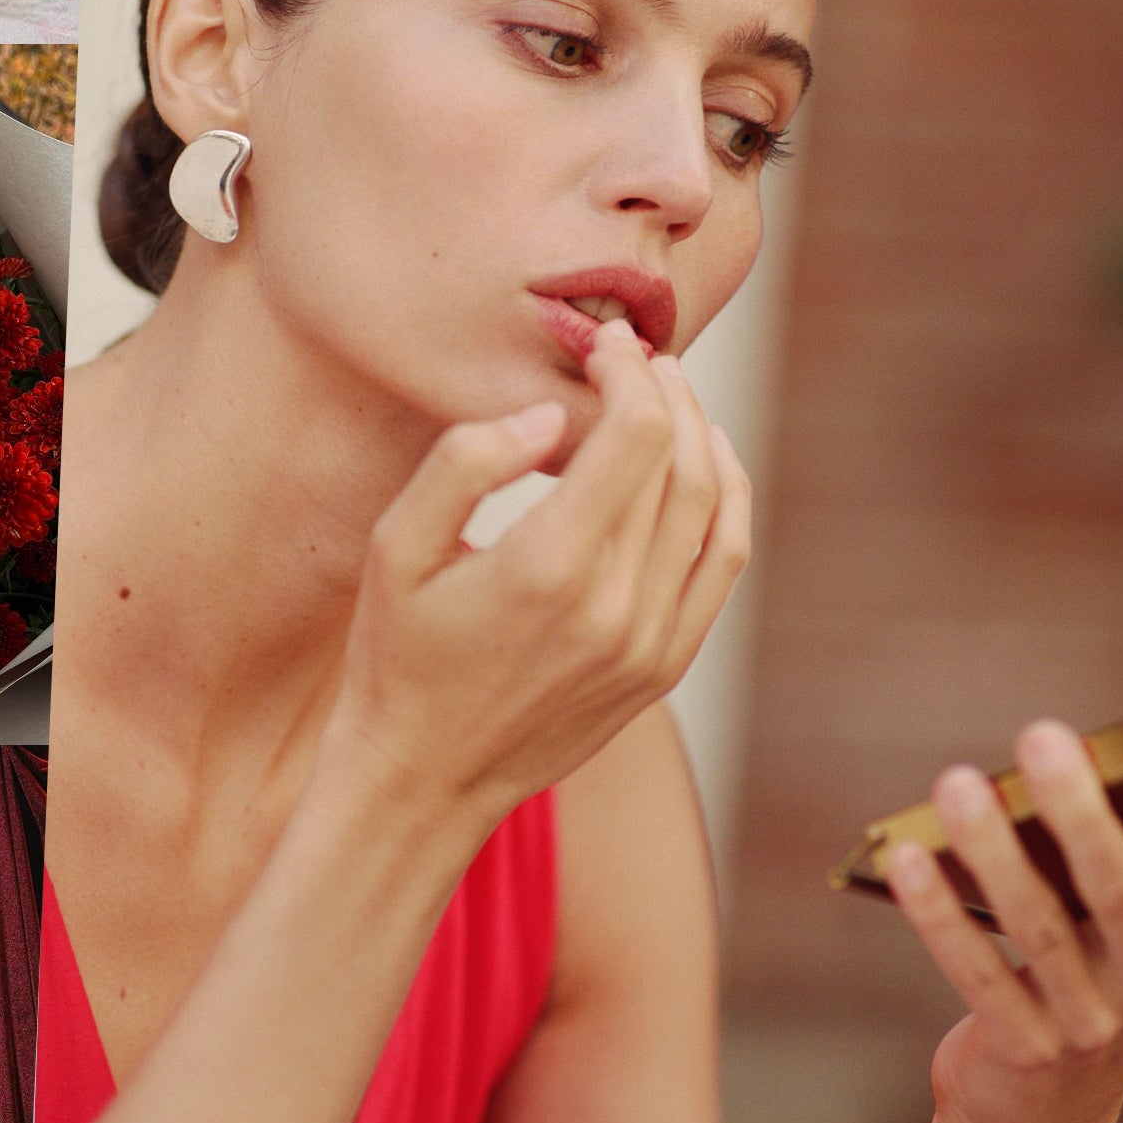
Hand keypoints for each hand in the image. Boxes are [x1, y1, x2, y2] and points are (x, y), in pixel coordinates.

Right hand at [315, 321, 753, 843]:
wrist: (422, 779)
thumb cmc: (395, 656)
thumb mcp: (394, 548)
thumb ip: (464, 464)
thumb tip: (549, 415)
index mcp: (550, 566)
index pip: (636, 435)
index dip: (631, 372)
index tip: (607, 343)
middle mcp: (616, 605)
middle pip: (682, 460)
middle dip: (665, 391)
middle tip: (636, 355)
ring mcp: (652, 642)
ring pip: (715, 507)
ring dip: (703, 436)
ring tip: (670, 396)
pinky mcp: (665, 666)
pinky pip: (724, 563)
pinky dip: (728, 500)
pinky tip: (705, 465)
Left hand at [883, 719, 1122, 1122]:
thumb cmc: (1071, 1002)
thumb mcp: (1108, 946)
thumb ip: (1100, 875)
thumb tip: (1061, 767)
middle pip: (1119, 890)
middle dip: (1081, 811)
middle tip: (1044, 735)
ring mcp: (1087, 1026)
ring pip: (1039, 926)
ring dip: (993, 850)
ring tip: (956, 785)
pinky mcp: (1024, 1051)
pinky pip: (978, 974)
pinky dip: (939, 915)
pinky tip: (908, 861)